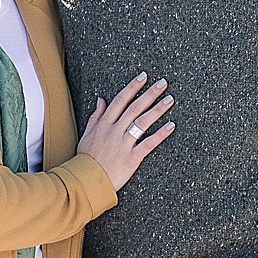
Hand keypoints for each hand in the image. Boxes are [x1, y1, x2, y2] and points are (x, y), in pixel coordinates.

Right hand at [77, 72, 174, 191]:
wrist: (86, 180)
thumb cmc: (86, 158)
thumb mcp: (87, 134)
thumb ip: (95, 116)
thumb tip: (101, 99)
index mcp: (103, 124)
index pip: (120, 100)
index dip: (133, 87)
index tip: (143, 77)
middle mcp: (114, 131)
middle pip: (134, 108)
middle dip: (149, 94)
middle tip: (163, 83)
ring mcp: (123, 144)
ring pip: (142, 122)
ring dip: (158, 110)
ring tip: (170, 99)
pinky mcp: (132, 158)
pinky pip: (149, 144)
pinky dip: (160, 134)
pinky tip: (171, 125)